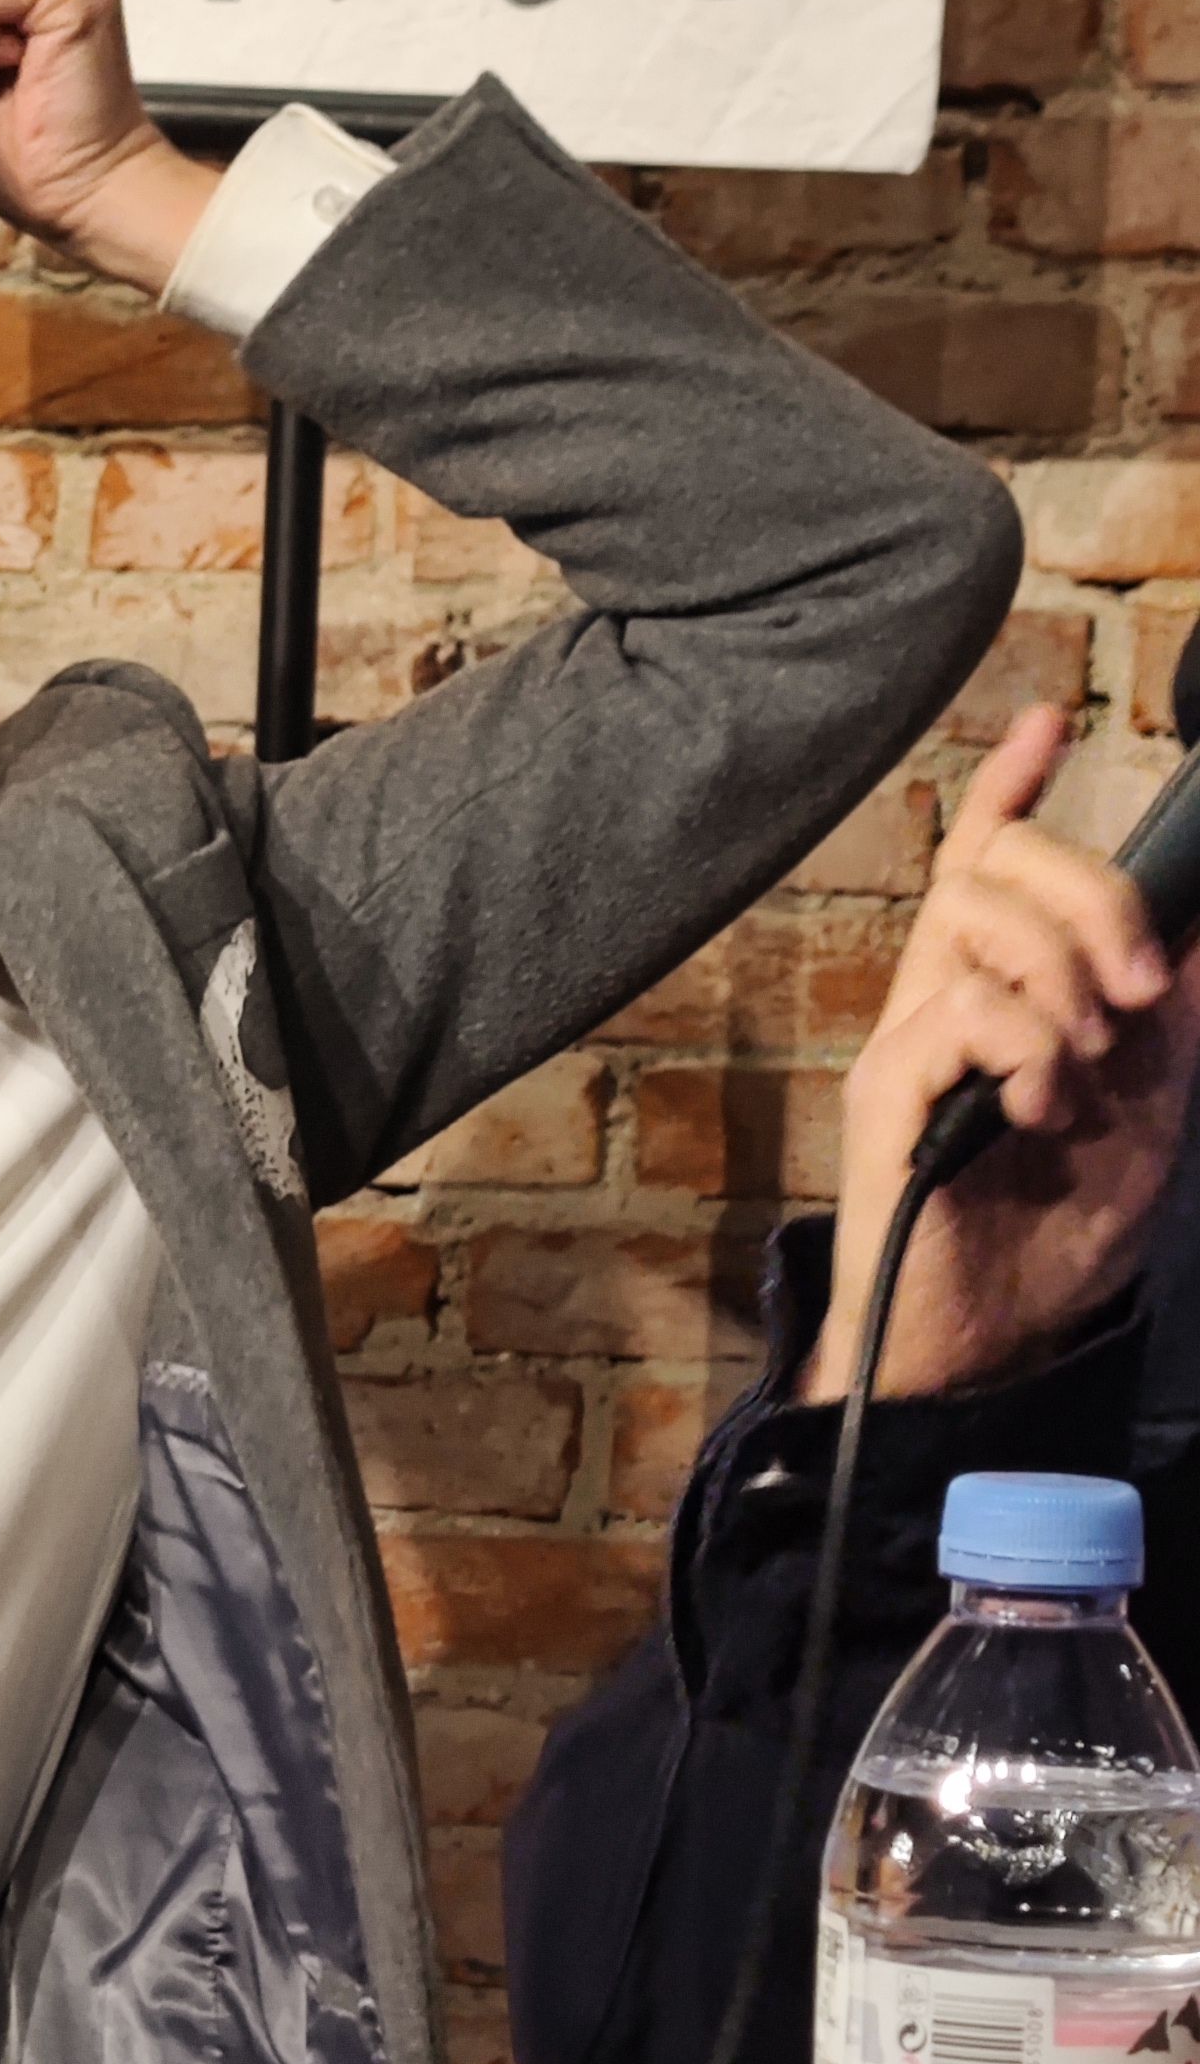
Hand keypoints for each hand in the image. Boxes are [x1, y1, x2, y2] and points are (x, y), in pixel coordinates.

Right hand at [806, 707, 1199, 1402]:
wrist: (993, 1340)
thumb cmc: (1053, 1230)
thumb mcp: (1153, 1105)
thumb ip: (1171, 1018)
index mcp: (1000, 990)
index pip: (991, 861)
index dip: (1014, 786)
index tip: (1049, 723)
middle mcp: (942, 996)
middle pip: (995, 863)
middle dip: (1091, 896)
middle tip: (1143, 988)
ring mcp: (911, 1039)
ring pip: (976, 920)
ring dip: (1064, 981)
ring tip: (1084, 1071)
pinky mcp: (891, 1090)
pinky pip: (961, 1010)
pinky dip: (1026, 1047)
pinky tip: (1038, 1108)